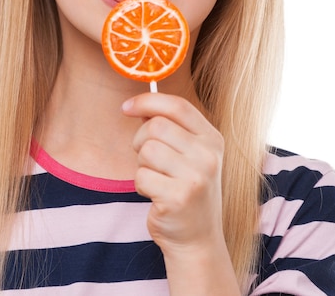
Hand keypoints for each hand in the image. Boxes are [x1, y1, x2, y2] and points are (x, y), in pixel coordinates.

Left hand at [122, 92, 224, 254]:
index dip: (148, 101)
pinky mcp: (178, 198)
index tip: (126, 107)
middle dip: (140, 139)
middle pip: (156, 125)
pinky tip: (155, 195)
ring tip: (156, 178)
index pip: (178, 106)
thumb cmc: (186, 189)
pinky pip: (141, 176)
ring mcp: (196, 177)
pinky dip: (141, 185)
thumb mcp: (188, 154)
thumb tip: (138, 105)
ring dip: (141, 164)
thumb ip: (169, 127)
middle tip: (147, 159)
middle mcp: (208, 155)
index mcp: (212, 139)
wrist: (198, 239)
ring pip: (147, 150)